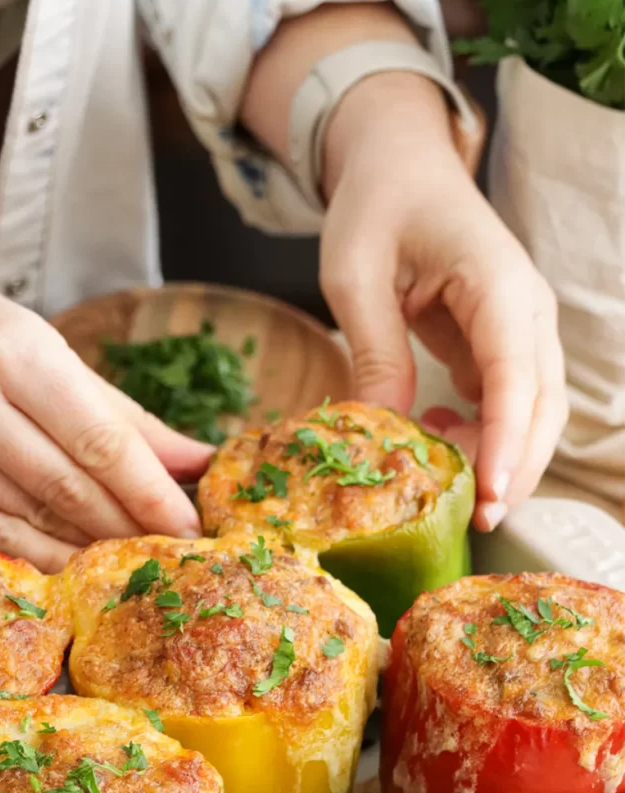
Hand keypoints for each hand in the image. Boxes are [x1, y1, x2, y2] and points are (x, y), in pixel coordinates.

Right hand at [0, 260, 210, 570]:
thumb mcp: (47, 350)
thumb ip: (122, 413)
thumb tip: (196, 461)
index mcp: (15, 354)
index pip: (99, 439)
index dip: (152, 491)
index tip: (191, 525)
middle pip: (70, 489)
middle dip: (132, 528)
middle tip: (173, 555)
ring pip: (35, 523)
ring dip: (93, 550)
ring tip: (134, 564)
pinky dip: (42, 558)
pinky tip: (78, 566)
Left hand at [320, 72, 566, 530]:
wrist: (398, 165)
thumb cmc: (377, 205)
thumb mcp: (356, 276)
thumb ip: (375, 350)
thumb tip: (387, 428)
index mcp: (497, 284)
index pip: (515, 375)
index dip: (507, 440)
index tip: (492, 493)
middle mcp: (525, 310)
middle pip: (542, 405)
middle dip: (516, 467)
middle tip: (475, 521)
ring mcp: (520, 328)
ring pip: (533, 411)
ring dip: (502, 456)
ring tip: (446, 484)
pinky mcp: (500, 343)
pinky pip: (506, 402)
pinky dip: (483, 434)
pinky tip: (435, 437)